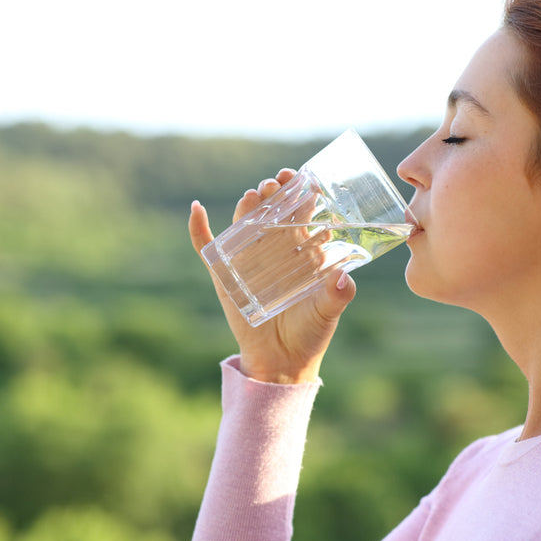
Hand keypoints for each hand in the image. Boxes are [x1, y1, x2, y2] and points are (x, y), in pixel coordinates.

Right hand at [189, 168, 355, 383]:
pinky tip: (196, 209)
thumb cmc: (309, 333)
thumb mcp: (326, 313)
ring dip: (246, 204)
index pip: (301, 211)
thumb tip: (343, 278)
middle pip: (272, 209)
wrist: (281, 362)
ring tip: (254, 195)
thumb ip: (337, 295)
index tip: (303, 178)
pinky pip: (207, 246)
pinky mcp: (224, 274)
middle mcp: (275, 248)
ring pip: (244, 222)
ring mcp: (248, 258)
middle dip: (274, 191)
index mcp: (302, 250)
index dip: (300, 191)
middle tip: (276, 182)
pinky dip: (198, 228)